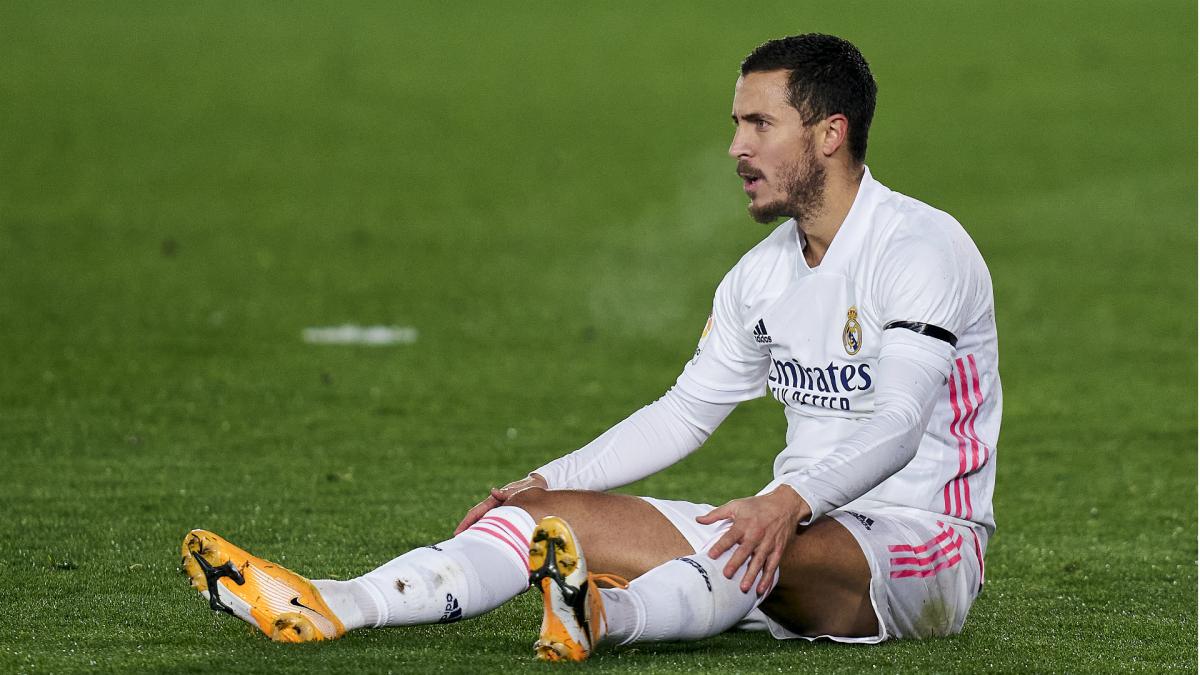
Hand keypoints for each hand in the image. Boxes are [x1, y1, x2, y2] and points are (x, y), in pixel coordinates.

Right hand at [453, 473, 547, 534]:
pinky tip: (484, 541)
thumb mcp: (518, 489)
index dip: (467, 522)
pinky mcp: (505, 515)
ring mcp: (498, 510)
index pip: (476, 512)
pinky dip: (487, 531)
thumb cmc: (528, 488)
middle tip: (457, 541)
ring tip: (467, 544)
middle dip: (466, 529)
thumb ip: (506, 492)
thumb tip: (493, 491)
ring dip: (475, 531)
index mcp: (494, 500)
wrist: (537, 486)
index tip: (458, 532)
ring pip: (484, 523)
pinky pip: (493, 525)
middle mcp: (494, 506)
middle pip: (477, 519)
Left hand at [695, 486, 810, 594]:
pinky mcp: (778, 550)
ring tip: (744, 587)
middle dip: (736, 563)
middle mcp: (756, 534)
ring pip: (759, 561)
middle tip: (727, 575)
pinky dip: (767, 579)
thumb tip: (698, 520)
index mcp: (744, 524)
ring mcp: (768, 543)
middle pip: (745, 551)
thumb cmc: (757, 506)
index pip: (730, 536)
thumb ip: (716, 514)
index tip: (711, 555)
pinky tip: (761, 590)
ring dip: (752, 575)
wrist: (785, 504)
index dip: (720, 546)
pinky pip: (772, 566)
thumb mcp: (736, 505)